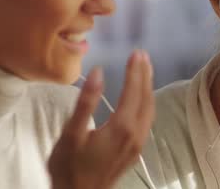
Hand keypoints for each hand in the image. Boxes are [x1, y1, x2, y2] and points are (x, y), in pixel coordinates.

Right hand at [48, 50, 154, 188]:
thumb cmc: (69, 167)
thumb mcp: (72, 133)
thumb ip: (86, 101)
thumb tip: (98, 73)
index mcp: (122, 127)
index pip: (134, 91)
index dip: (136, 70)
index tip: (137, 52)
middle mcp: (136, 134)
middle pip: (146, 97)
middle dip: (145, 74)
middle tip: (142, 55)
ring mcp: (138, 143)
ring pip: (150, 109)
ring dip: (148, 87)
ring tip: (145, 69)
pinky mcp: (136, 150)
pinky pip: (148, 119)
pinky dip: (147, 102)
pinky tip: (142, 97)